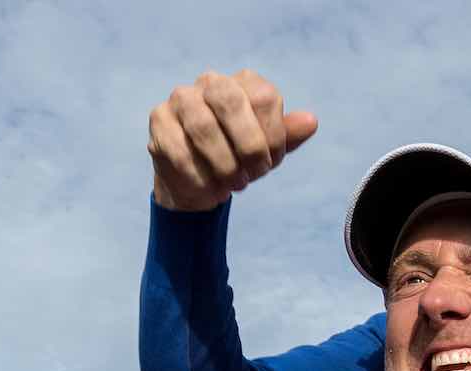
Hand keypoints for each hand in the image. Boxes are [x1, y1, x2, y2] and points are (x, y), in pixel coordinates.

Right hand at [148, 69, 317, 210]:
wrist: (200, 182)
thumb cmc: (240, 158)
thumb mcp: (270, 150)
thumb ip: (289, 135)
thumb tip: (311, 122)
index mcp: (245, 82)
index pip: (264, 97)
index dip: (272, 136)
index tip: (270, 164)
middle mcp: (211, 81)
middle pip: (230, 102)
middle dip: (247, 147)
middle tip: (253, 176)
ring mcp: (181, 98)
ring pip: (202, 126)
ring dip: (223, 165)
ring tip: (233, 185)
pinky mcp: (159, 120)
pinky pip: (178, 149)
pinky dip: (200, 177)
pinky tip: (210, 189)